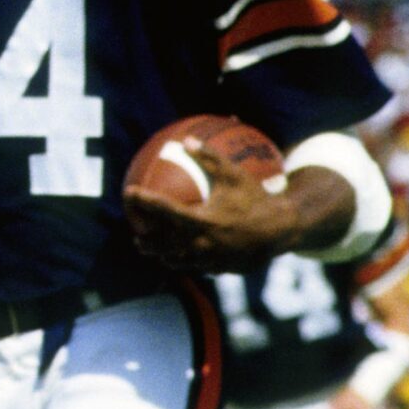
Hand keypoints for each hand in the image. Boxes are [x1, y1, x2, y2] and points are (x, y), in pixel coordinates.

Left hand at [124, 142, 303, 272]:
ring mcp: (208, 259)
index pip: (162, 209)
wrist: (280, 231)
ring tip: (153, 249)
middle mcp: (200, 243)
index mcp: (200, 220)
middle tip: (136, 234)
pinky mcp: (217, 268)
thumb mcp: (233, 174)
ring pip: (176, 260)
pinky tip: (182, 256)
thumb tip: (186, 140)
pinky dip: (184, 261)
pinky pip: (195, 266)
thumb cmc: (255, 198)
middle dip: (145, 240)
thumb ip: (209, 157)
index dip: (142, 200)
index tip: (128, 192)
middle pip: (161, 245)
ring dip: (162, 254)